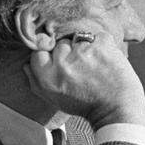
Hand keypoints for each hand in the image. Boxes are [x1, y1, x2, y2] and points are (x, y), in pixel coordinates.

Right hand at [24, 32, 144, 128]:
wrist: (117, 108)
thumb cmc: (86, 104)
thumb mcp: (53, 98)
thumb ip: (36, 80)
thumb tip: (27, 63)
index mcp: (47, 76)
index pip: (38, 50)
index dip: (51, 55)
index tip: (63, 64)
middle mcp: (62, 62)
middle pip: (59, 43)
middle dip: (70, 52)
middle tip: (82, 68)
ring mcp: (83, 50)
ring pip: (78, 37)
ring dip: (85, 47)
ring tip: (95, 64)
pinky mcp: (101, 43)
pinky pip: (97, 36)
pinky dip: (102, 45)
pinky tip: (105, 60)